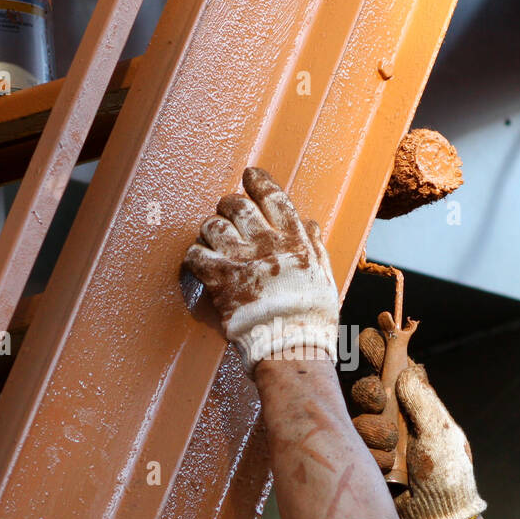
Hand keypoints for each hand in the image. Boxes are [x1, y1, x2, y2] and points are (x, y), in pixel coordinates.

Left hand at [183, 167, 339, 373]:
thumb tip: (309, 224)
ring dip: (210, 229)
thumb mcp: (325, 275)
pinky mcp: (221, 280)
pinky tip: (199, 259)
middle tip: (227, 210)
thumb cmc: (311, 316)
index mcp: (294, 240)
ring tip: (213, 237)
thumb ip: (314, 246)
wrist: (291, 343)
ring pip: (213, 226)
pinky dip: (194, 255)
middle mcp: (267, 244)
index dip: (259, 182)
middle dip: (229, 204)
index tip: (250, 175)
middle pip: (238, 206)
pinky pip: (196, 254)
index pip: (274, 198)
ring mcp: (242, 260)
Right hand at [349, 340, 485, 518]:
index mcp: (415, 405)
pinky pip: (353, 446)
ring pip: (356, 417)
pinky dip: (371, 455)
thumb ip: (422, 400)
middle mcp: (393, 418)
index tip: (373, 329)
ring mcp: (376, 441)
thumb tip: (407, 367)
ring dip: (373, 431)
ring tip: (393, 451)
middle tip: (380, 398)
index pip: (394, 367)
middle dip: (370, 391)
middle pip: (366, 388)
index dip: (381, 347)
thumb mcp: (441, 433)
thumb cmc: (449, 478)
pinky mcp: (363, 462)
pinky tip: (386, 469)